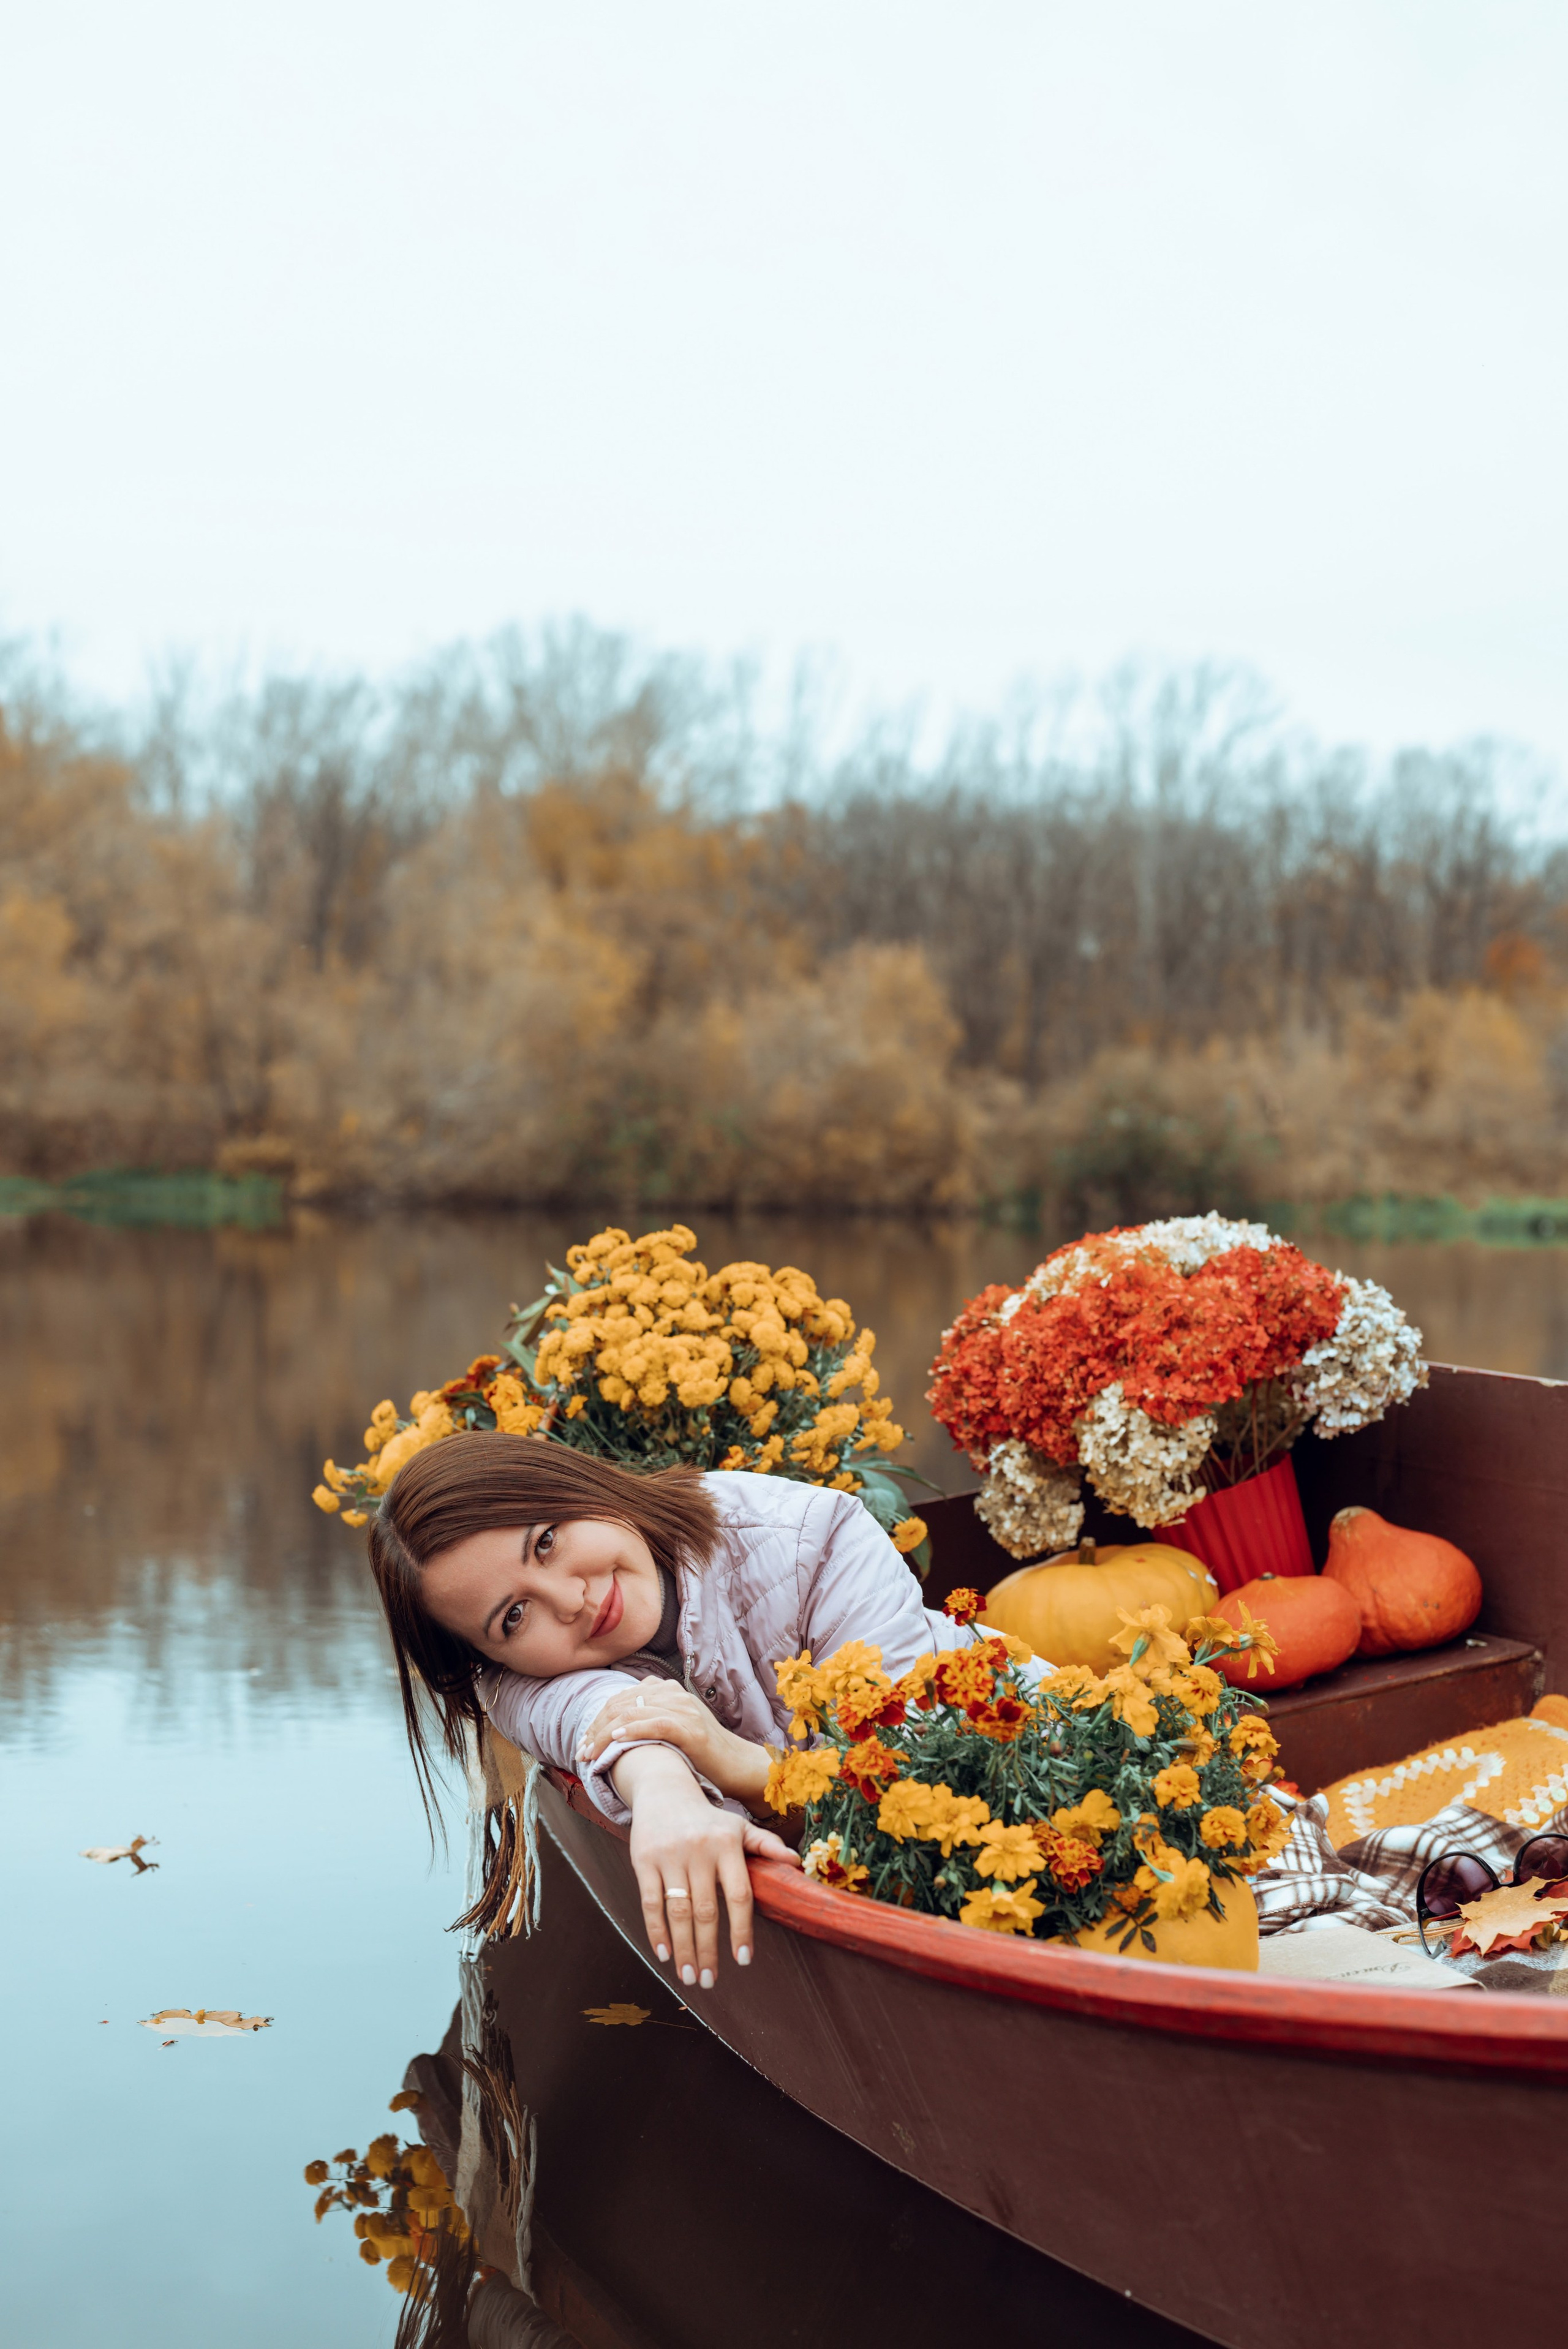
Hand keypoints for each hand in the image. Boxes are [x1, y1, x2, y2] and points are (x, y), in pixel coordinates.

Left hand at [579, 1679, 772, 1812]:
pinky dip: (632, 1729)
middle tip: (580, 1752)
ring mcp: (683, 1709)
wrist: (734, 1764)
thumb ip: (647, 1719)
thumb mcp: (671, 1727)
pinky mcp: (690, 1728)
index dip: (597, 1721)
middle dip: (596, 1729)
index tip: (583, 1743)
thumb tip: (614, 1729)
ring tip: (589, 1752)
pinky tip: (617, 1739)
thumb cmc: (699, 1752)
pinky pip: (655, 1723)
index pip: (620, 1699)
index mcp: (665, 1690)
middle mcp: (673, 1693)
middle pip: (622, 1704)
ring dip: (605, 1734)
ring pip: (633, 1712)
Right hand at [614, 1746, 799, 1984]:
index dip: (741, 1930)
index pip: (739, 1894)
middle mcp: (699, 1850)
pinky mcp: (644, 1861)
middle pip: (706, 1911)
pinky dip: (656, 1932)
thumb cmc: (708, 1820)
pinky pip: (650, 1903)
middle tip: (710, 1981)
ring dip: (684, 1949)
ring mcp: (670, 1856)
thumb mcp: (739, 1827)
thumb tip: (797, 1864)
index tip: (743, 1960)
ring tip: (689, 1976)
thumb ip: (766, 1846)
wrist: (664, 1791)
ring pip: (678, 1912)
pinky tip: (664, 1955)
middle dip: (708, 1950)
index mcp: (727, 1844)